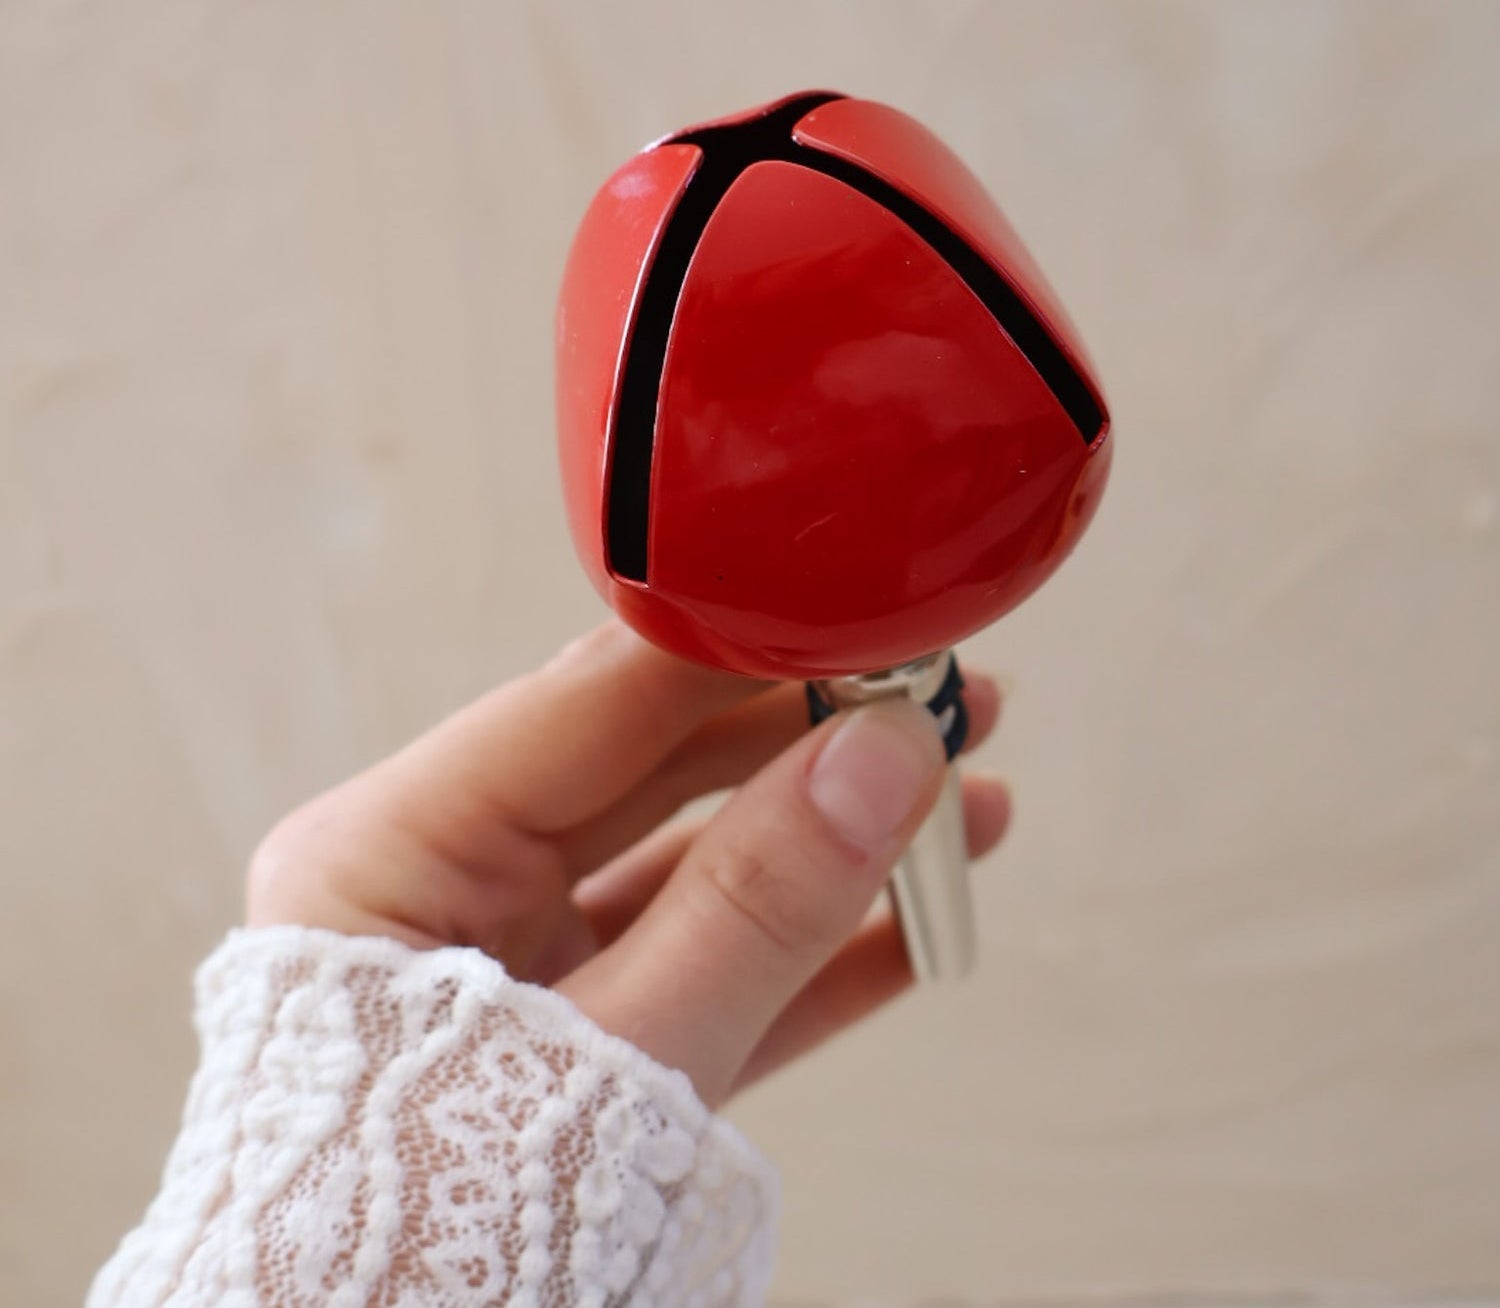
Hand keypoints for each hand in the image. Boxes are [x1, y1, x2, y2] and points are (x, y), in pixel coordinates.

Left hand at [247, 621, 1010, 1106]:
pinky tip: (917, 922)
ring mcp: (515, 968)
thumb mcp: (614, 1063)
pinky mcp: (577, 1042)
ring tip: (962, 797)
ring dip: (832, 842)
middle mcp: (446, 891)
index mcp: (393, 853)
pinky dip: (812, 952)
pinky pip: (703, 972)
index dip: (739, 652)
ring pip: (695, 870)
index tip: (859, 620)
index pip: (589, 699)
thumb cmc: (430, 1243)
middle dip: (806, 738)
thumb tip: (882, 757)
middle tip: (933, 700)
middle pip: (653, 770)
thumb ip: (750, 908)